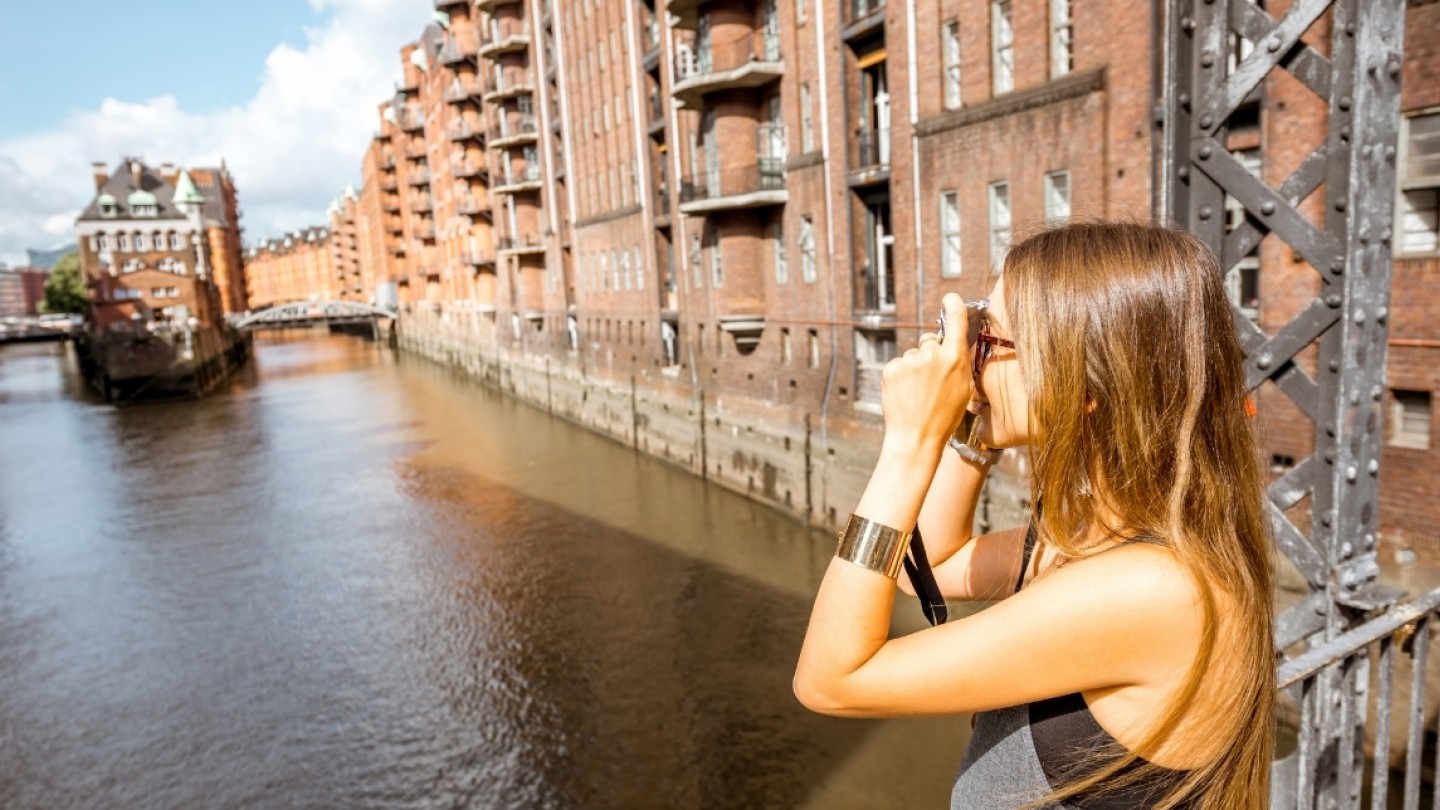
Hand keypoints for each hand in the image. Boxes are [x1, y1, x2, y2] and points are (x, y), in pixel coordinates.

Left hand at [880, 293, 973, 450]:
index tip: (950, 298)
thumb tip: (951, 346)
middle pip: (929, 340)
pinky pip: (898, 364)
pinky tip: (905, 393)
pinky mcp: (892, 368)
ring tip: (917, 392)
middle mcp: (932, 354)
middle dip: (929, 353)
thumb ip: (957, 362)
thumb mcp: (963, 388)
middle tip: (930, 379)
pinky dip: (900, 376)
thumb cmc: (944, 416)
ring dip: (914, 367)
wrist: (916, 437)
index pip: (955, 321)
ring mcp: (910, 361)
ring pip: (913, 354)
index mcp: (955, 358)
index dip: (953, 306)